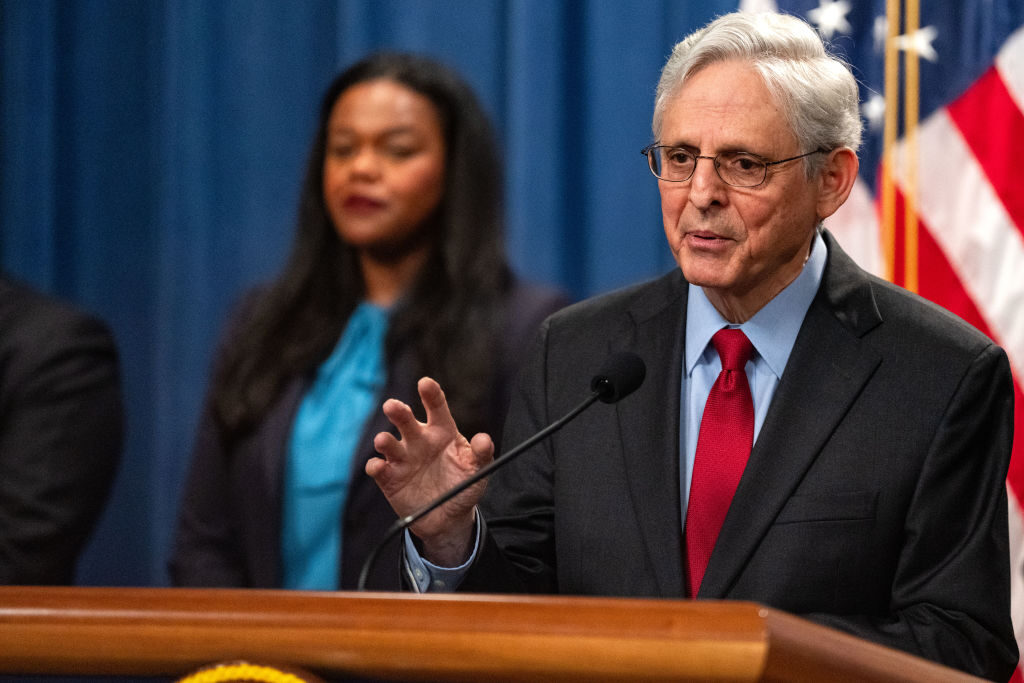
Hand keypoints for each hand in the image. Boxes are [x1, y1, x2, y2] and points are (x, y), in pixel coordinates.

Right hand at [367, 377, 493, 566]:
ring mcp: (402, 458)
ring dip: (384, 440)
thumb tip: (484, 439)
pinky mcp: (389, 478)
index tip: (425, 383)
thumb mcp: (479, 469)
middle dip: (398, 412)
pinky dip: (375, 467)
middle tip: (392, 406)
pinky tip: (378, 467)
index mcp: (442, 431)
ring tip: (384, 440)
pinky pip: (378, 468)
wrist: (449, 517)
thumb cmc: (464, 485)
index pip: (436, 407)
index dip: (431, 394)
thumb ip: (482, 453)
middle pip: (406, 421)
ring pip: (388, 443)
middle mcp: (419, 440)